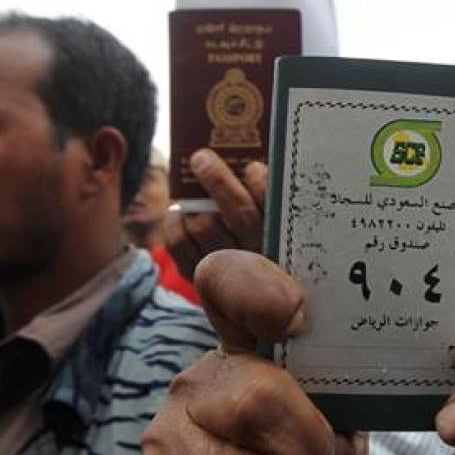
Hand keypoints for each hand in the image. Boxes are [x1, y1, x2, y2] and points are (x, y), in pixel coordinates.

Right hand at [130, 250, 367, 454]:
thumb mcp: (341, 432)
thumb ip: (341, 402)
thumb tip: (335, 407)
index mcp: (243, 351)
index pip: (227, 282)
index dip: (257, 287)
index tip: (296, 317)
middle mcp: (193, 388)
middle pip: (255, 402)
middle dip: (307, 454)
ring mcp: (161, 449)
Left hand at [163, 150, 267, 280]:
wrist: (248, 296)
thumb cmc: (258, 239)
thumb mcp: (269, 220)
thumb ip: (262, 195)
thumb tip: (244, 164)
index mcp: (279, 238)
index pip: (275, 210)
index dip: (262, 186)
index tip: (252, 167)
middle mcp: (258, 256)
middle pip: (241, 215)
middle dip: (218, 180)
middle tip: (202, 158)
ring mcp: (229, 271)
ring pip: (205, 227)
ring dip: (194, 203)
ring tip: (190, 193)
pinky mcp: (200, 278)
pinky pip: (179, 244)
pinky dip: (175, 223)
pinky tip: (179, 214)